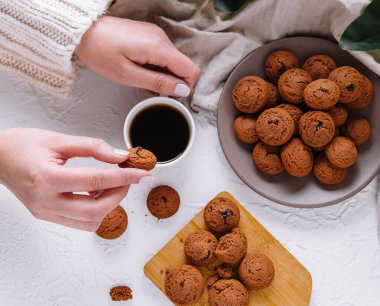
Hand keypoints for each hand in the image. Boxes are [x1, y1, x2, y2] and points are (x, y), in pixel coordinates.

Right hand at [0, 128, 151, 230]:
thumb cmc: (22, 145)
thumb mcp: (59, 140)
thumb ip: (93, 147)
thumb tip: (120, 157)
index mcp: (47, 179)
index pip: (97, 180)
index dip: (126, 176)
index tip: (144, 173)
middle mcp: (45, 202)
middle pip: (96, 209)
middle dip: (120, 193)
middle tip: (129, 177)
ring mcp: (45, 212)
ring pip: (90, 222)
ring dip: (109, 204)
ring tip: (112, 183)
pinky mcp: (46, 215)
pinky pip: (79, 222)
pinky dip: (96, 210)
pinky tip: (97, 191)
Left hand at [75, 16, 199, 96]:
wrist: (83, 32)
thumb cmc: (100, 52)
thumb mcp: (128, 75)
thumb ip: (158, 83)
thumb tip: (182, 90)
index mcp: (158, 47)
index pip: (190, 69)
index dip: (184, 86)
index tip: (169, 94)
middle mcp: (161, 38)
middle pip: (183, 65)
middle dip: (171, 81)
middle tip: (150, 88)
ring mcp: (156, 35)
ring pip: (173, 61)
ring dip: (162, 74)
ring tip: (140, 77)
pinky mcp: (149, 35)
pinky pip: (162, 54)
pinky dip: (156, 66)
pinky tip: (139, 69)